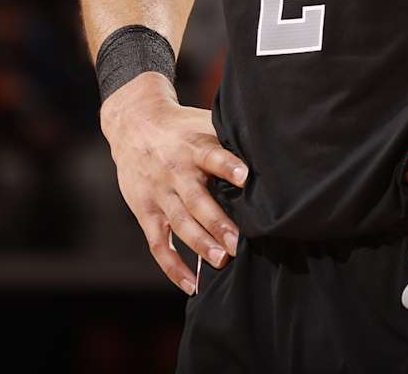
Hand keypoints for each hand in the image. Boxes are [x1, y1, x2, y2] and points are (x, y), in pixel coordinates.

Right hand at [99, 71, 247, 293]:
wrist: (135, 124)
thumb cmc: (183, 128)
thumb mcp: (204, 123)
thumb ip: (230, 140)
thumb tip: (273, 153)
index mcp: (193, 147)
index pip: (210, 156)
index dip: (227, 166)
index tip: (245, 177)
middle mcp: (175, 172)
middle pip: (196, 200)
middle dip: (217, 223)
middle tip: (238, 243)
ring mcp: (159, 194)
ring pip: (179, 223)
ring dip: (200, 245)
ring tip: (222, 261)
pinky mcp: (145, 212)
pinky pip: (158, 244)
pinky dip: (173, 267)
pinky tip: (192, 285)